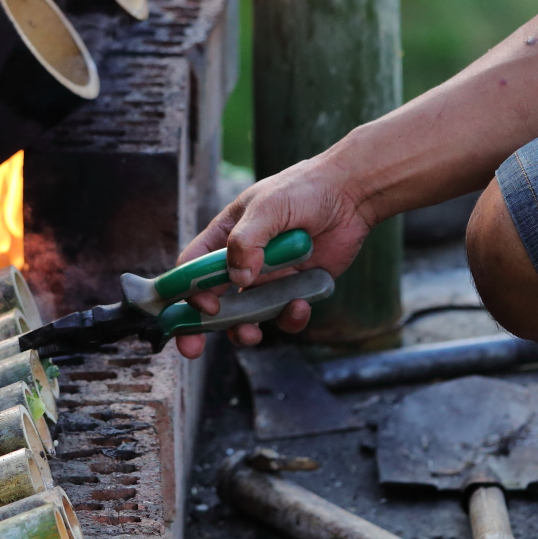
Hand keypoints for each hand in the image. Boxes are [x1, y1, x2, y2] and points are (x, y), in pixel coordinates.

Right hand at [170, 154, 373, 358]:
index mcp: (225, 237)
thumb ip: (247, 240)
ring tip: (252, 334)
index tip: (202, 306)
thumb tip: (238, 278)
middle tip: (192, 348)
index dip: (187, 289)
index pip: (193, 267)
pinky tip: (300, 305)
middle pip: (210, 299)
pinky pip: (284, 316)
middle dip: (198, 326)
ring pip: (246, 316)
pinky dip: (289, 318)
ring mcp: (268, 278)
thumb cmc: (303, 190)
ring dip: (243, 330)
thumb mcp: (268, 207)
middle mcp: (242, 261)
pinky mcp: (295, 290)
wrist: (350, 196)